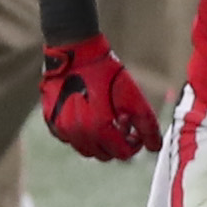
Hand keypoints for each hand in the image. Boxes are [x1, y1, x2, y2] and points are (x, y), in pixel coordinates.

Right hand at [37, 31, 162, 160]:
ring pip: (86, 149)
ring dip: (98, 141)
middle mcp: (78, 133)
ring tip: (104, 118)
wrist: (76, 52)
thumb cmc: (106, 72)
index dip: (134, 144)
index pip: (122, 154)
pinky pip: (68, 138)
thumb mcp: (133, 97)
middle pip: (104, 155)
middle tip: (120, 122)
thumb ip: (147, 125)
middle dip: (116, 143)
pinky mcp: (50, 120)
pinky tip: (87, 114)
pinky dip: (80, 134)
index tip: (135, 130)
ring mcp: (61, 128)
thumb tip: (155, 148)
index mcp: (99, 129)